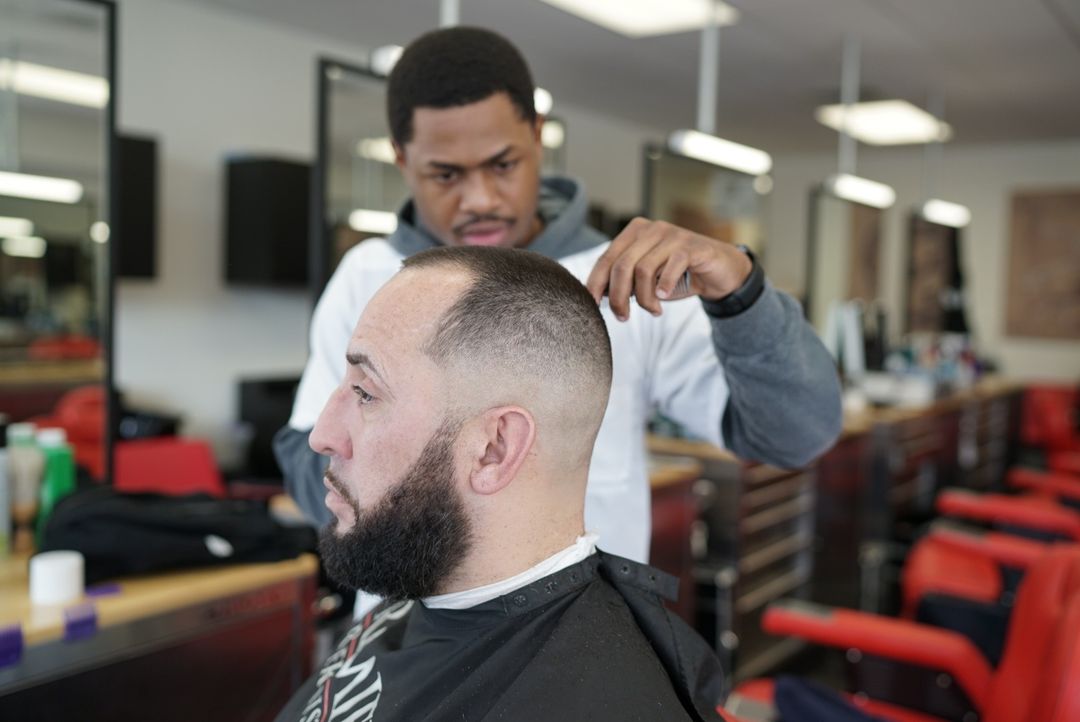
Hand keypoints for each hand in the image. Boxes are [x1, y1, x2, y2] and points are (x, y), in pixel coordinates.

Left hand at [585, 218, 753, 320]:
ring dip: (644, 298)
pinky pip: (671, 266)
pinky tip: (664, 297)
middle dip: (617, 296)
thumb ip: (623, 281)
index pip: (606, 259)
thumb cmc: (677, 275)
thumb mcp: (646, 278)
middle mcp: (651, 229)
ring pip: (643, 269)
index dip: (596, 283)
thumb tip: (596, 295)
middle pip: (622, 265)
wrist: (718, 271)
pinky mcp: (692, 246)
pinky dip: (664, 286)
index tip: (593, 305)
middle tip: (623, 317)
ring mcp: (672, 235)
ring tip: (653, 311)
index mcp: (634, 233)